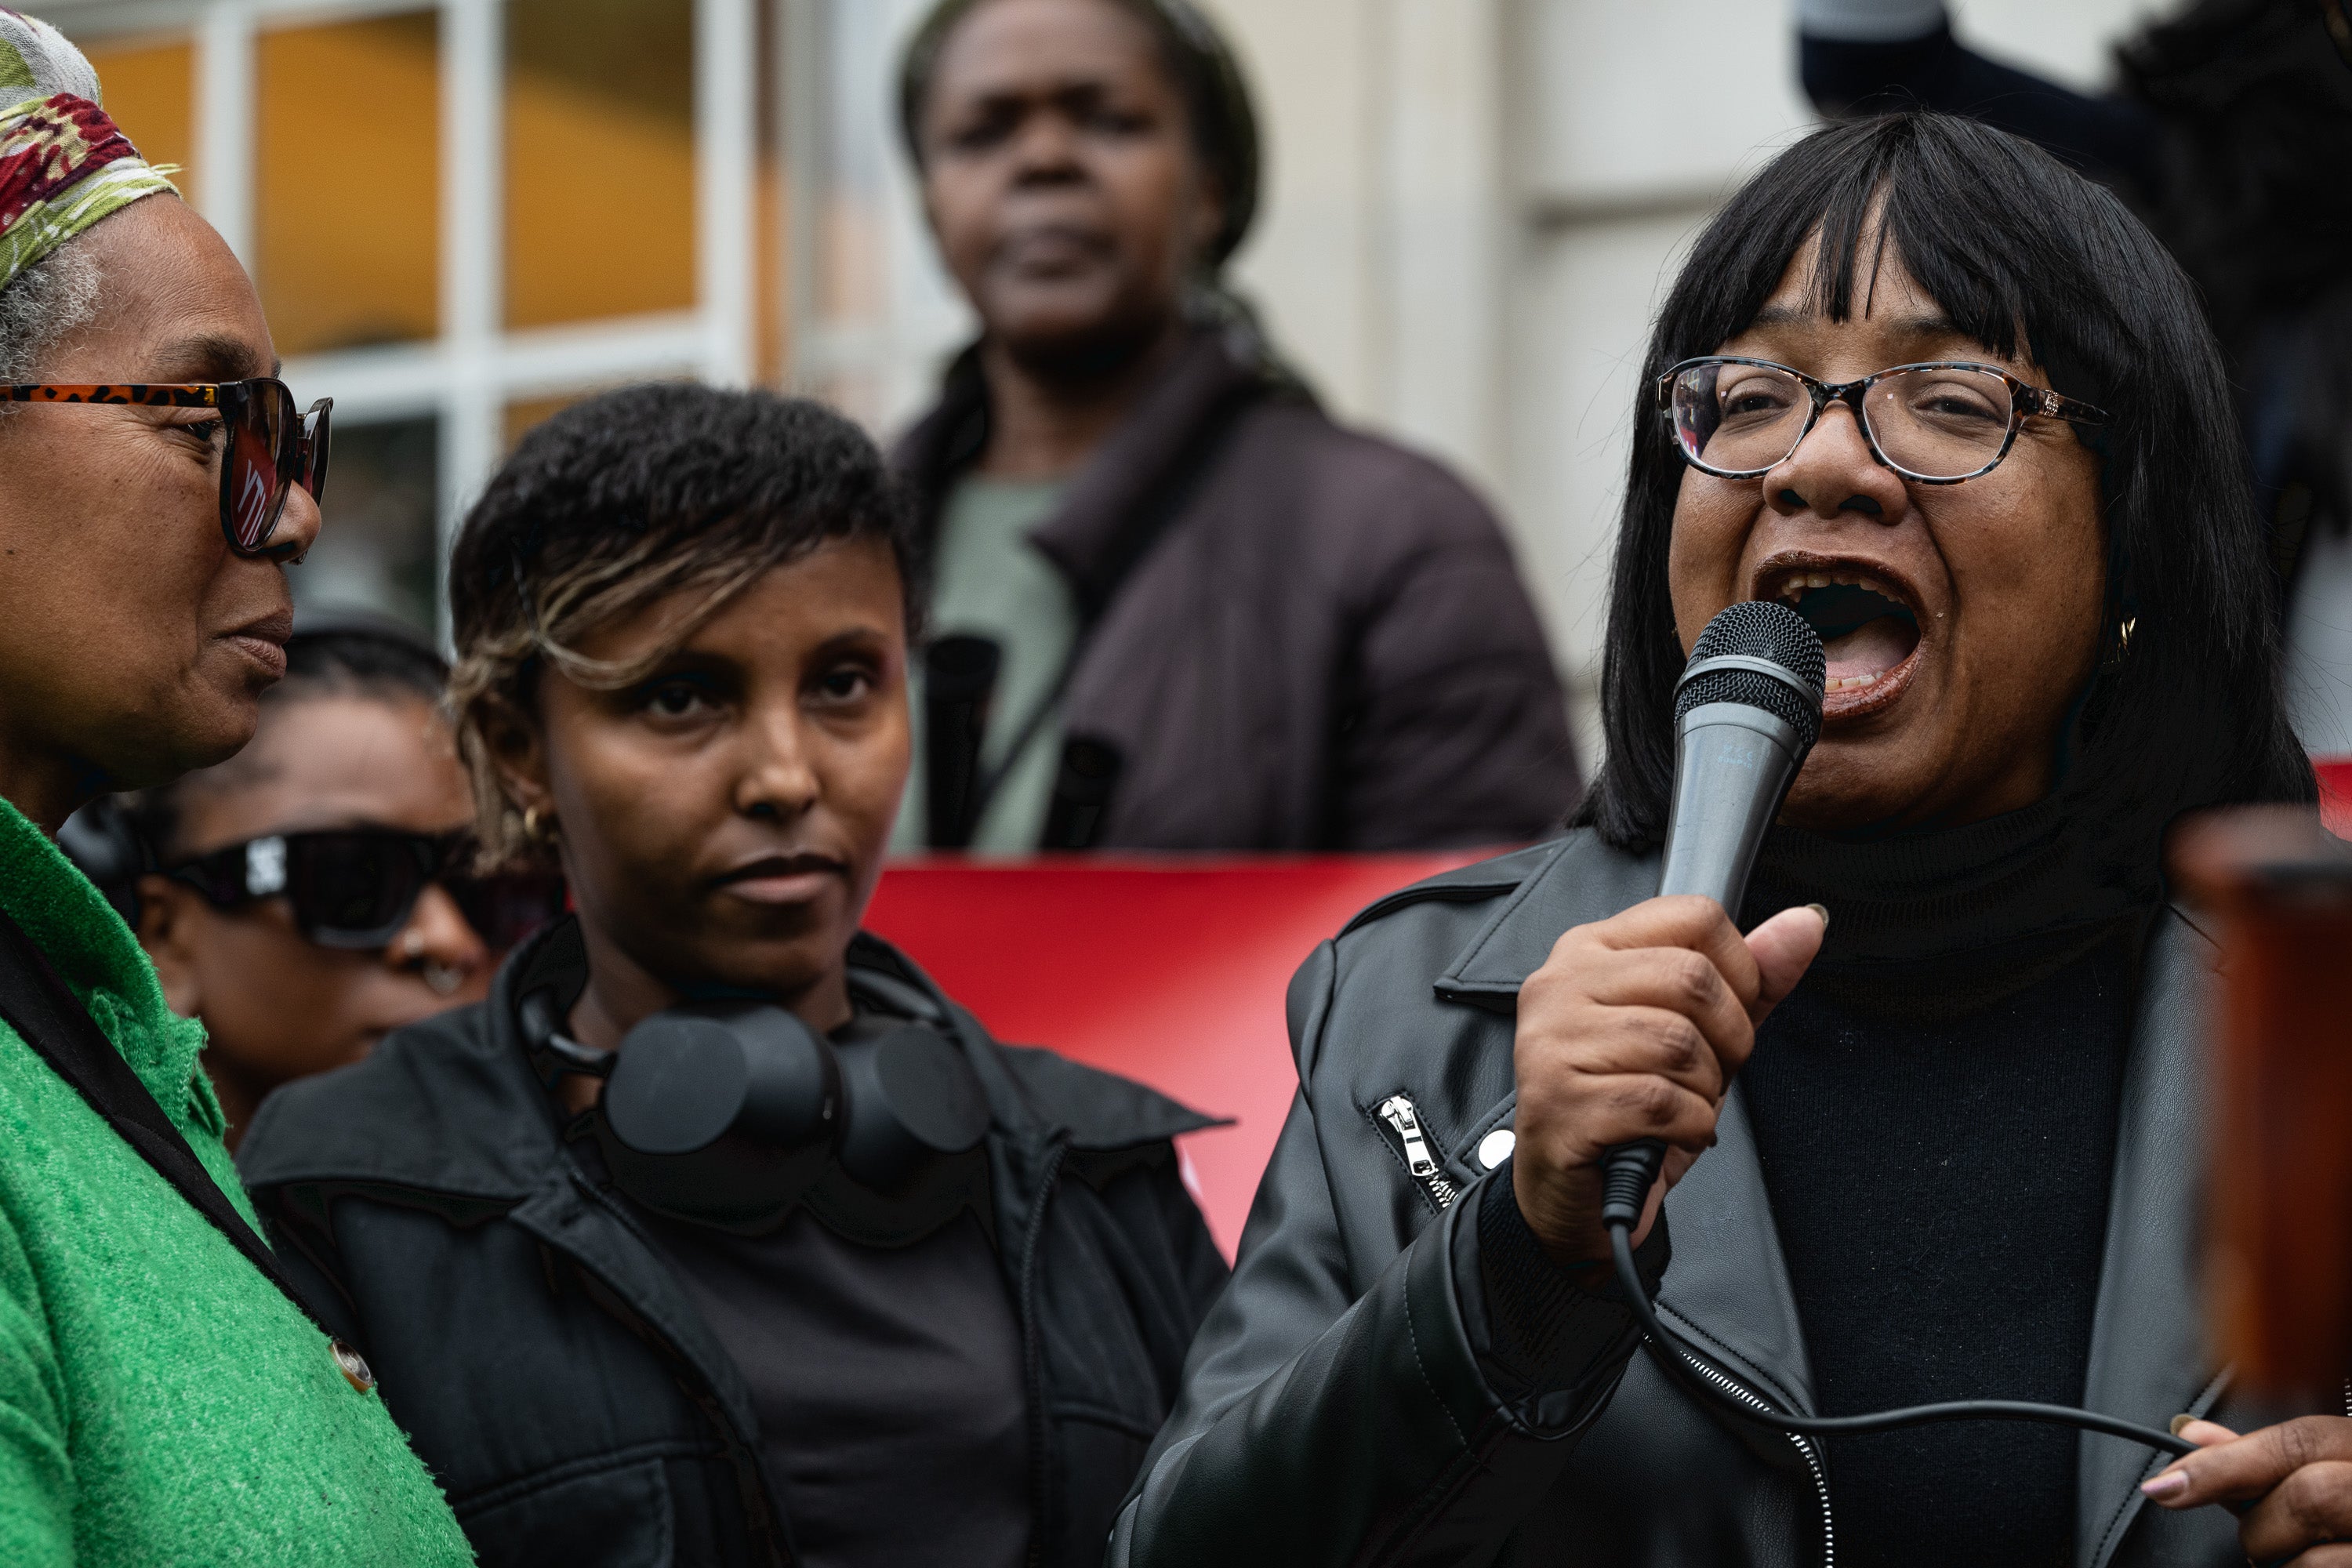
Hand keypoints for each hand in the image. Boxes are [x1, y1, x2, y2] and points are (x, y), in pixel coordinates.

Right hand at [1509, 895, 1824, 1264]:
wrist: (1573, 1191)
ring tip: (1680, 1105)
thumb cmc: (1631, 1108)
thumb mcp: (1701, 1034)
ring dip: (1705, 1091)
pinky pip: (1662, 1102)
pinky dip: (1689, 1129)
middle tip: (1707, 1073)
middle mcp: (1561, 983)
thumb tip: (1805, 924)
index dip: (1739, 972)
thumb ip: (1753, 979)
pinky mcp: (1558, 1100)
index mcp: (1592, 949)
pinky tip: (1669, 1133)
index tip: (1727, 1015)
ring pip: (1678, 1043)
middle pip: (1692, 978)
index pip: (1694, 916)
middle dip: (1729, 1040)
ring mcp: (1552, 1041)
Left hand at [2143, 1415, 2351, 1562]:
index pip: (2296, 1444)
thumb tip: (2192, 1436)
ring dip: (2285, 1565)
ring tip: (2304, 1558)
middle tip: (2260, 1538)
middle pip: (2308, 1497)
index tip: (2163, 1487)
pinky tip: (2324, 1567)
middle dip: (2262, 1525)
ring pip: (2314, 1560)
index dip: (2222, 1465)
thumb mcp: (2331, 1466)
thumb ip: (2267, 1456)